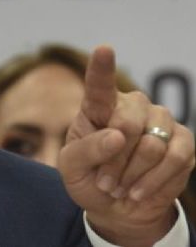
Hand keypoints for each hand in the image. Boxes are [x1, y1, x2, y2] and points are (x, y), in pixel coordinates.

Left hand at [58, 45, 194, 245]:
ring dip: (133, 174)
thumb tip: (117, 136)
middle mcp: (131, 106)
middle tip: (105, 182)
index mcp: (97, 107)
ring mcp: (159, 120)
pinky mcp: (183, 141)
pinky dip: (154, 180)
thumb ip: (87, 150)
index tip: (103, 49)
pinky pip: (175, 158)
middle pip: (127, 123)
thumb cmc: (89, 178)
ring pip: (152, 144)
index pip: (99, 84)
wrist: (116, 205)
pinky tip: (138, 191)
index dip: (102, 67)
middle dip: (114, 161)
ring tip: (120, 187)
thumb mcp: (72, 167)